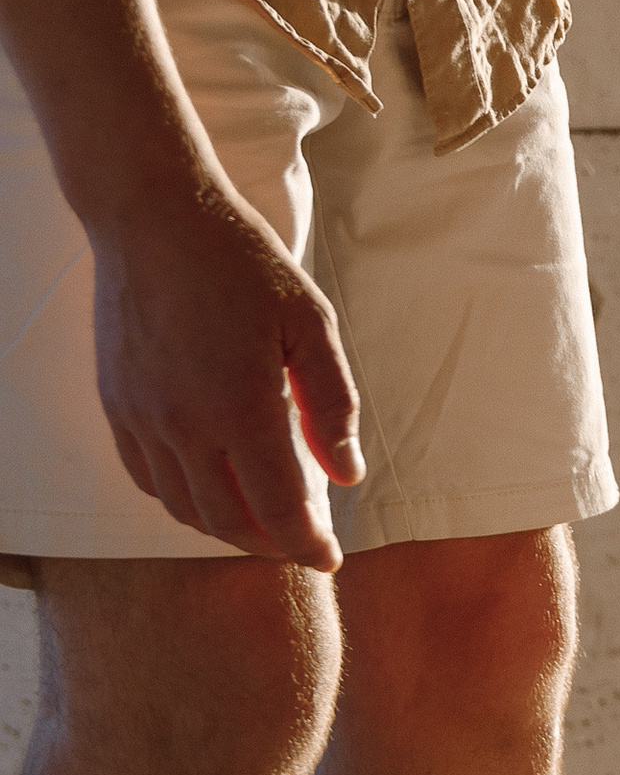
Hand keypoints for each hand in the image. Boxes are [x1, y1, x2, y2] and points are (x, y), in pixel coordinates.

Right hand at [90, 182, 362, 566]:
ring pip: (185, 508)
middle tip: (303, 541)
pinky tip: (212, 486)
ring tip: (264, 520)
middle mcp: (183, 424)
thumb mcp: (310, 322)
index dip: (308, 544)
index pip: (279, 507)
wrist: (154, 216)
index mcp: (240, 406)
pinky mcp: (116, 405)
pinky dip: (183, 499)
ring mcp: (141, 417)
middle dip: (271, 544)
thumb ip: (333, 404)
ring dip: (227, 527)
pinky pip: (148, 478)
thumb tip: (347, 475)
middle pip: (229, 521)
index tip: (330, 558)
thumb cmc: (242, 262)